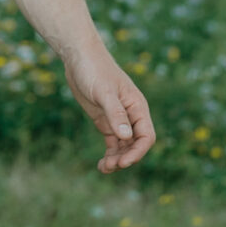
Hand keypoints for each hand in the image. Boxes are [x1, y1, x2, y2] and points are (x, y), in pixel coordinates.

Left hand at [62, 40, 154, 173]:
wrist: (79, 57)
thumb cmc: (94, 70)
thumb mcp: (104, 92)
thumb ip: (115, 113)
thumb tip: (126, 136)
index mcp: (137, 107)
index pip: (146, 136)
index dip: (137, 152)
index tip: (123, 162)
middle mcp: (131, 115)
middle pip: (136, 144)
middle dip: (126, 158)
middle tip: (109, 167)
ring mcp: (118, 118)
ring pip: (124, 146)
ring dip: (117, 159)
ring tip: (103, 168)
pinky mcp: (105, 120)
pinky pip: (113, 142)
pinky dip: (109, 154)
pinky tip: (102, 164)